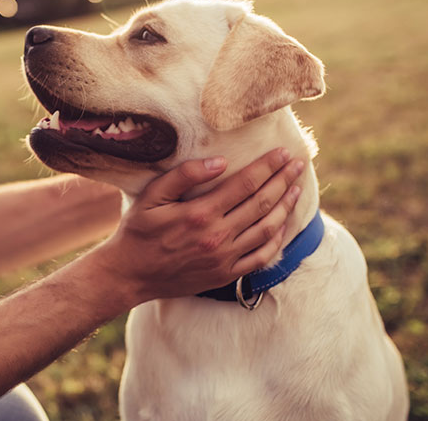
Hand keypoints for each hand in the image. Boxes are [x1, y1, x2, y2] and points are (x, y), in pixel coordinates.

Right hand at [96, 148, 304, 303]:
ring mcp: (224, 258)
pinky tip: (282, 224)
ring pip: (267, 229)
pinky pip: (261, 257)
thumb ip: (183, 176)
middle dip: (283, 181)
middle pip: (262, 203)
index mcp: (200, 214)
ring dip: (285, 206)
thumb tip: (220, 161)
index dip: (268, 166)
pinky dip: (277, 239)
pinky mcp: (226, 275)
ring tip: (296, 189)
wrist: (129, 275)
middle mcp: (217, 236)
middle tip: (298, 164)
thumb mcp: (151, 197)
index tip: (283, 153)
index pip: (245, 184)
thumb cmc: (138, 231)